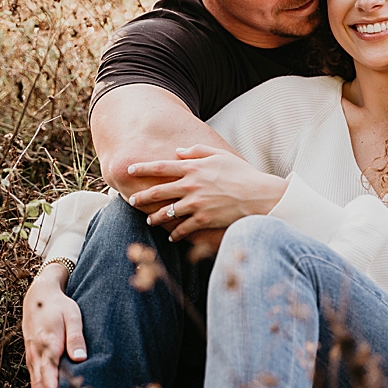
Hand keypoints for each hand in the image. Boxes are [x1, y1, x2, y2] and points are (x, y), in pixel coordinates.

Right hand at [22, 261, 84, 387]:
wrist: (38, 297)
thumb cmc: (59, 307)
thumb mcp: (72, 315)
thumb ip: (76, 336)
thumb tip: (80, 357)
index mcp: (47, 342)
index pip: (49, 366)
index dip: (51, 383)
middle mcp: (36, 353)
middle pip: (40, 381)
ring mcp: (32, 359)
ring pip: (35, 386)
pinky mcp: (32, 362)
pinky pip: (34, 384)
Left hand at [125, 145, 287, 240]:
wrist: (258, 195)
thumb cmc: (240, 173)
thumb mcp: (219, 155)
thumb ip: (197, 151)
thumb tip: (177, 152)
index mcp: (193, 168)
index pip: (160, 167)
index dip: (142, 168)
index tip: (129, 170)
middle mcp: (190, 185)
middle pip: (158, 192)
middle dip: (142, 197)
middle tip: (131, 200)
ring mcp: (196, 204)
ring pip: (167, 213)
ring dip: (155, 218)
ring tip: (149, 220)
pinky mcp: (203, 219)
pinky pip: (183, 228)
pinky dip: (175, 233)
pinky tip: (170, 236)